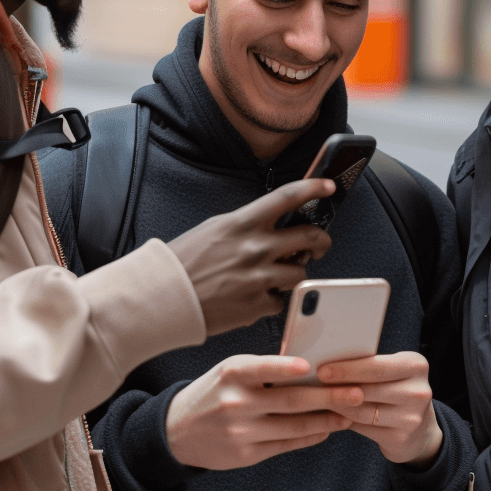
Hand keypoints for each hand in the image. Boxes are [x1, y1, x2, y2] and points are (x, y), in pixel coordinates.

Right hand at [166, 355, 363, 469]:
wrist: (177, 430)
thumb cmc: (213, 391)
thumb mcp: (230, 371)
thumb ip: (263, 369)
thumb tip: (310, 366)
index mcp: (231, 374)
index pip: (263, 367)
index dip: (287, 367)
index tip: (312, 366)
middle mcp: (235, 402)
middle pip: (290, 399)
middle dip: (327, 396)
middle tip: (355, 392)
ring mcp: (241, 431)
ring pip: (293, 426)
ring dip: (326, 419)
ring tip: (348, 412)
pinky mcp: (246, 455)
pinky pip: (286, 445)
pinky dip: (310, 436)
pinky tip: (326, 428)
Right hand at [167, 179, 334, 335]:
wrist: (163, 297)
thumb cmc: (184, 262)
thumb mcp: (215, 229)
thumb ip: (246, 225)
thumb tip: (271, 223)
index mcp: (243, 223)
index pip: (287, 197)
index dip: (313, 188)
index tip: (328, 185)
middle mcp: (255, 248)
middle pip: (309, 236)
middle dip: (321, 240)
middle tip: (319, 243)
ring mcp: (259, 277)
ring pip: (300, 271)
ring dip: (295, 271)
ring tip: (280, 272)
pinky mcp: (257, 305)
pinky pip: (281, 300)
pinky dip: (274, 297)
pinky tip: (258, 294)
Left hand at [318, 352, 443, 467]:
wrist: (419, 431)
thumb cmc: (397, 391)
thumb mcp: (394, 372)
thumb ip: (371, 366)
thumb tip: (329, 361)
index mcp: (416, 365)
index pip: (378, 366)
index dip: (348, 369)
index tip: (322, 370)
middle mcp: (418, 391)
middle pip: (369, 388)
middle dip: (339, 385)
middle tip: (315, 383)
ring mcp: (411, 418)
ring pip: (363, 411)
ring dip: (337, 405)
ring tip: (319, 398)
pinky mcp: (401, 439)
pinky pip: (364, 428)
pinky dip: (344, 420)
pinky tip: (332, 415)